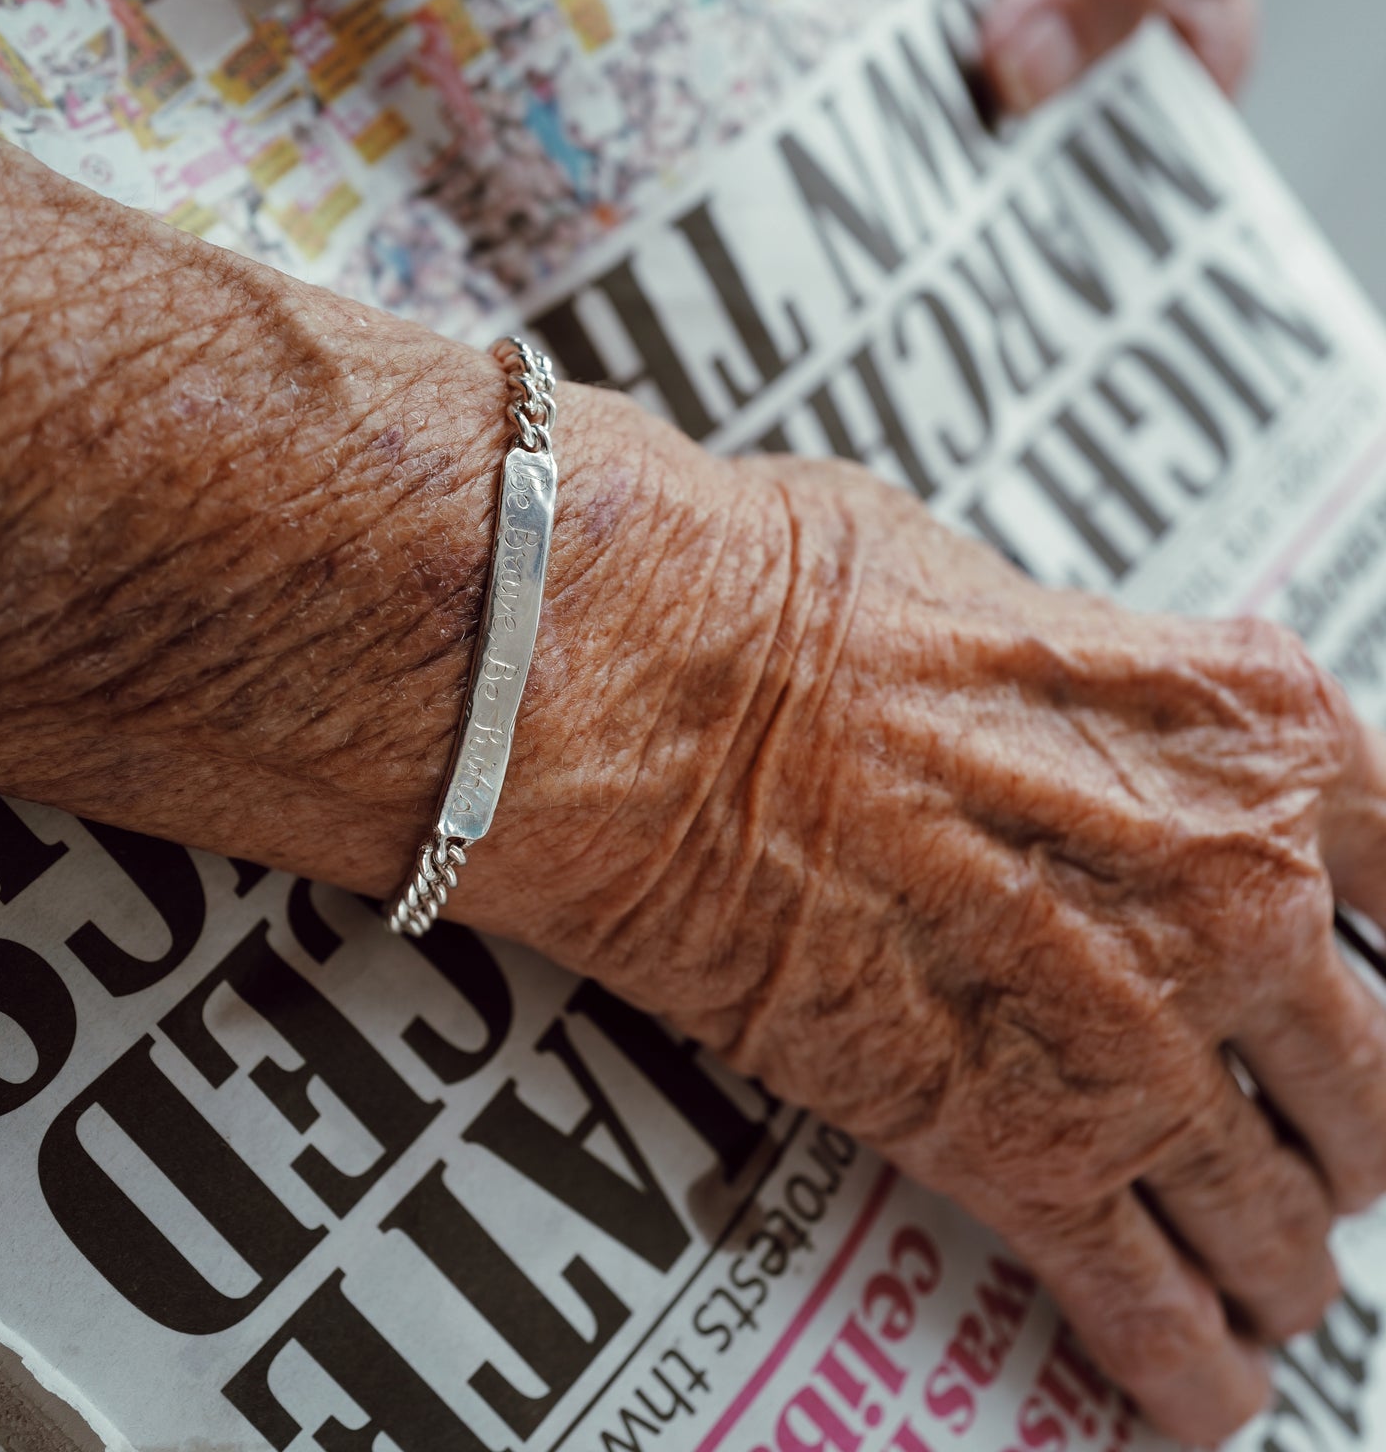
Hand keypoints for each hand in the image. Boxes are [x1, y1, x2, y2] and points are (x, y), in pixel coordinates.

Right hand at [473, 447, 1385, 1447]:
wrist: (645, 692)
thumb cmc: (779, 601)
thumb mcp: (987, 586)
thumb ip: (1079, 676)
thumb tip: (1064, 708)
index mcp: (1248, 729)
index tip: (1381, 998)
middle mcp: (1237, 889)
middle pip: (1370, 1071)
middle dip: (1346, 1130)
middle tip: (1305, 1152)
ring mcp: (1142, 1033)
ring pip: (1275, 1204)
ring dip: (1279, 1261)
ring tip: (1264, 1290)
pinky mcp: (1014, 1145)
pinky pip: (1144, 1297)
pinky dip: (1179, 1360)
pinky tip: (1189, 1391)